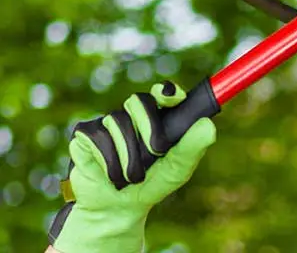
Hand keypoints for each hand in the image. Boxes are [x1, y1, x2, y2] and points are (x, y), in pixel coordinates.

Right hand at [47, 81, 216, 252]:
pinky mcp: (85, 135)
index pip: (163, 92)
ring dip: (129, 155)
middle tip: (158, 151)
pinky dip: (108, 160)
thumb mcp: (177, 171)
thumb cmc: (152, 185)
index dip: (167, 90)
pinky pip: (96, 136)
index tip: (171, 97)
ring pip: (118, 121)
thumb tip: (208, 125)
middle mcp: (133, 115)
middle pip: (139, 100)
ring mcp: (108, 123)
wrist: (117, 208)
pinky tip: (113, 175)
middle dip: (150, 127)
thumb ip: (192, 148)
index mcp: (158, 119)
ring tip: (133, 177)